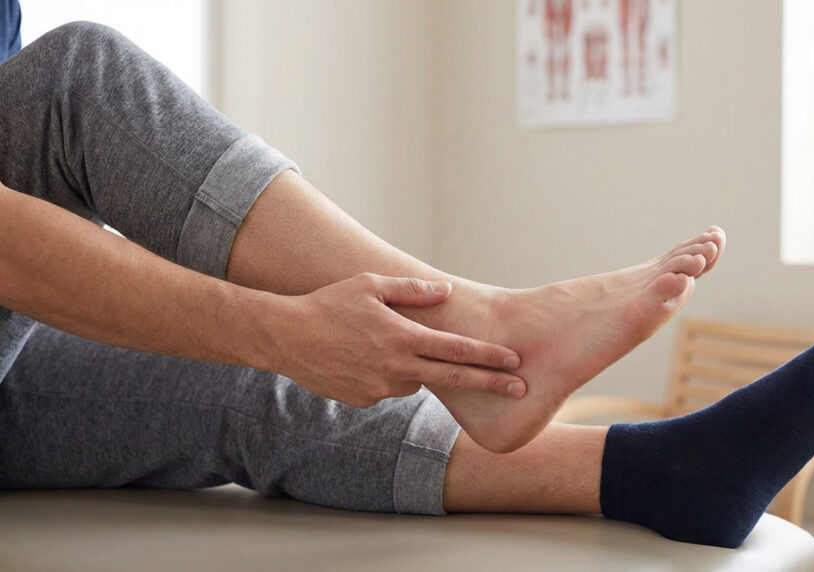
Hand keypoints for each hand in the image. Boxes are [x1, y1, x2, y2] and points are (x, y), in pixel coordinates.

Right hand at [268, 273, 525, 407]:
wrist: (285, 338)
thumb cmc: (329, 304)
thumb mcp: (372, 285)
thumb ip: (413, 291)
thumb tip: (446, 291)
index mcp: (402, 337)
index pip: (456, 350)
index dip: (488, 356)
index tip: (514, 362)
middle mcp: (395, 368)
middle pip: (453, 378)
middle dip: (490, 383)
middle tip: (519, 389)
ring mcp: (379, 388)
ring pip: (413, 380)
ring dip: (412, 367)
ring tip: (379, 345)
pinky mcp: (363, 401)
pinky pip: (386, 388)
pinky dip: (384, 375)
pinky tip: (360, 358)